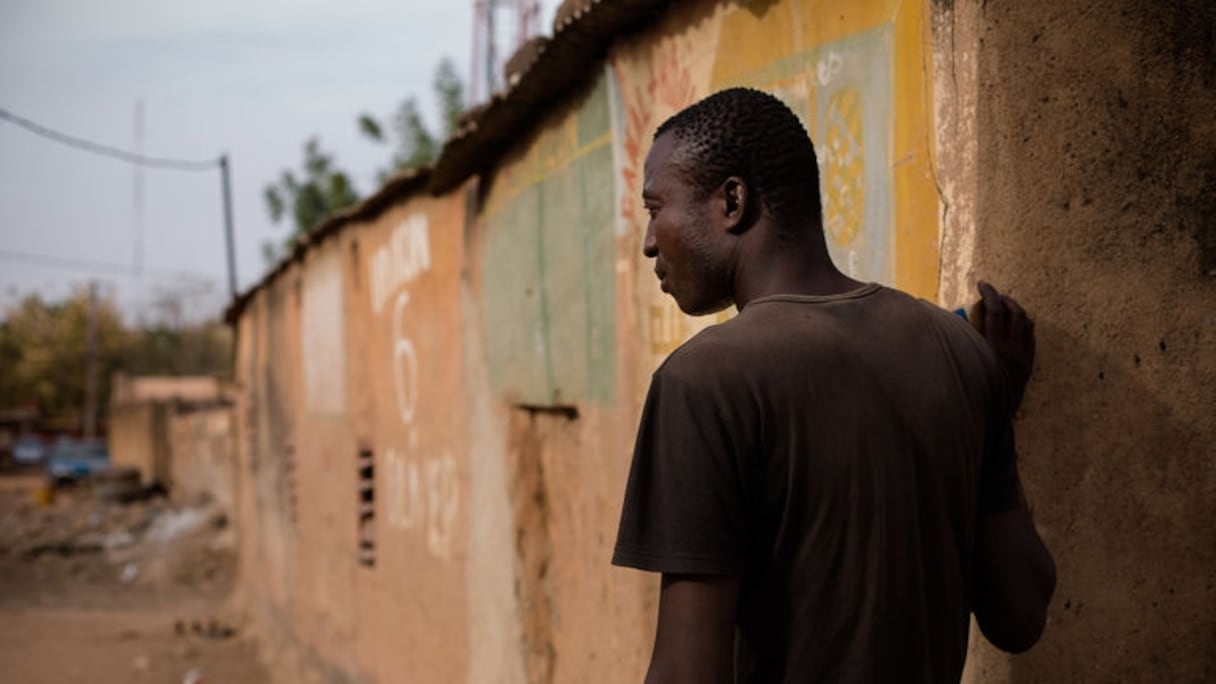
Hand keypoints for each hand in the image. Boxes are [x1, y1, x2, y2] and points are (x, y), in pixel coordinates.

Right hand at [971, 282, 1034, 409]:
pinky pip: (1031, 337)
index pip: (995, 312)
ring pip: (1026, 323)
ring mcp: (1024, 358)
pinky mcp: (1029, 365)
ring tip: (1004, 306)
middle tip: (993, 295)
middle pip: (1015, 313)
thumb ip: (960, 342)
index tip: (983, 284)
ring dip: (1015, 310)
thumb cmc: (972, 391)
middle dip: (1004, 299)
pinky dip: (1023, 325)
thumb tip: (949, 320)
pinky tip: (1014, 324)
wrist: (993, 419)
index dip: (989, 294)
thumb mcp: (964, 365)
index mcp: (994, 349)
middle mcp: (1013, 351)